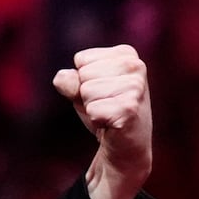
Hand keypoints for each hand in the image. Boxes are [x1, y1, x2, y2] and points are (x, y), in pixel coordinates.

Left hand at [52, 44, 151, 198]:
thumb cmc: (104, 111)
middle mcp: (135, 65)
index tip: (102, 92)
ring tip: (109, 113)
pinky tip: (112, 123)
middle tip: (106, 105)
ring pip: (86, 91)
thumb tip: (63, 77)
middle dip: (86, 94)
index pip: (81, 59)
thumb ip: (68, 80)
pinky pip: (93, 110)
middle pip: (83, 74)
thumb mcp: (81, 90)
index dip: (83, 80)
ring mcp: (135, 86)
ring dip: (92, 108)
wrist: (125, 145)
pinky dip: (97, 120)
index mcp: (126, 54)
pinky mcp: (130, 107)